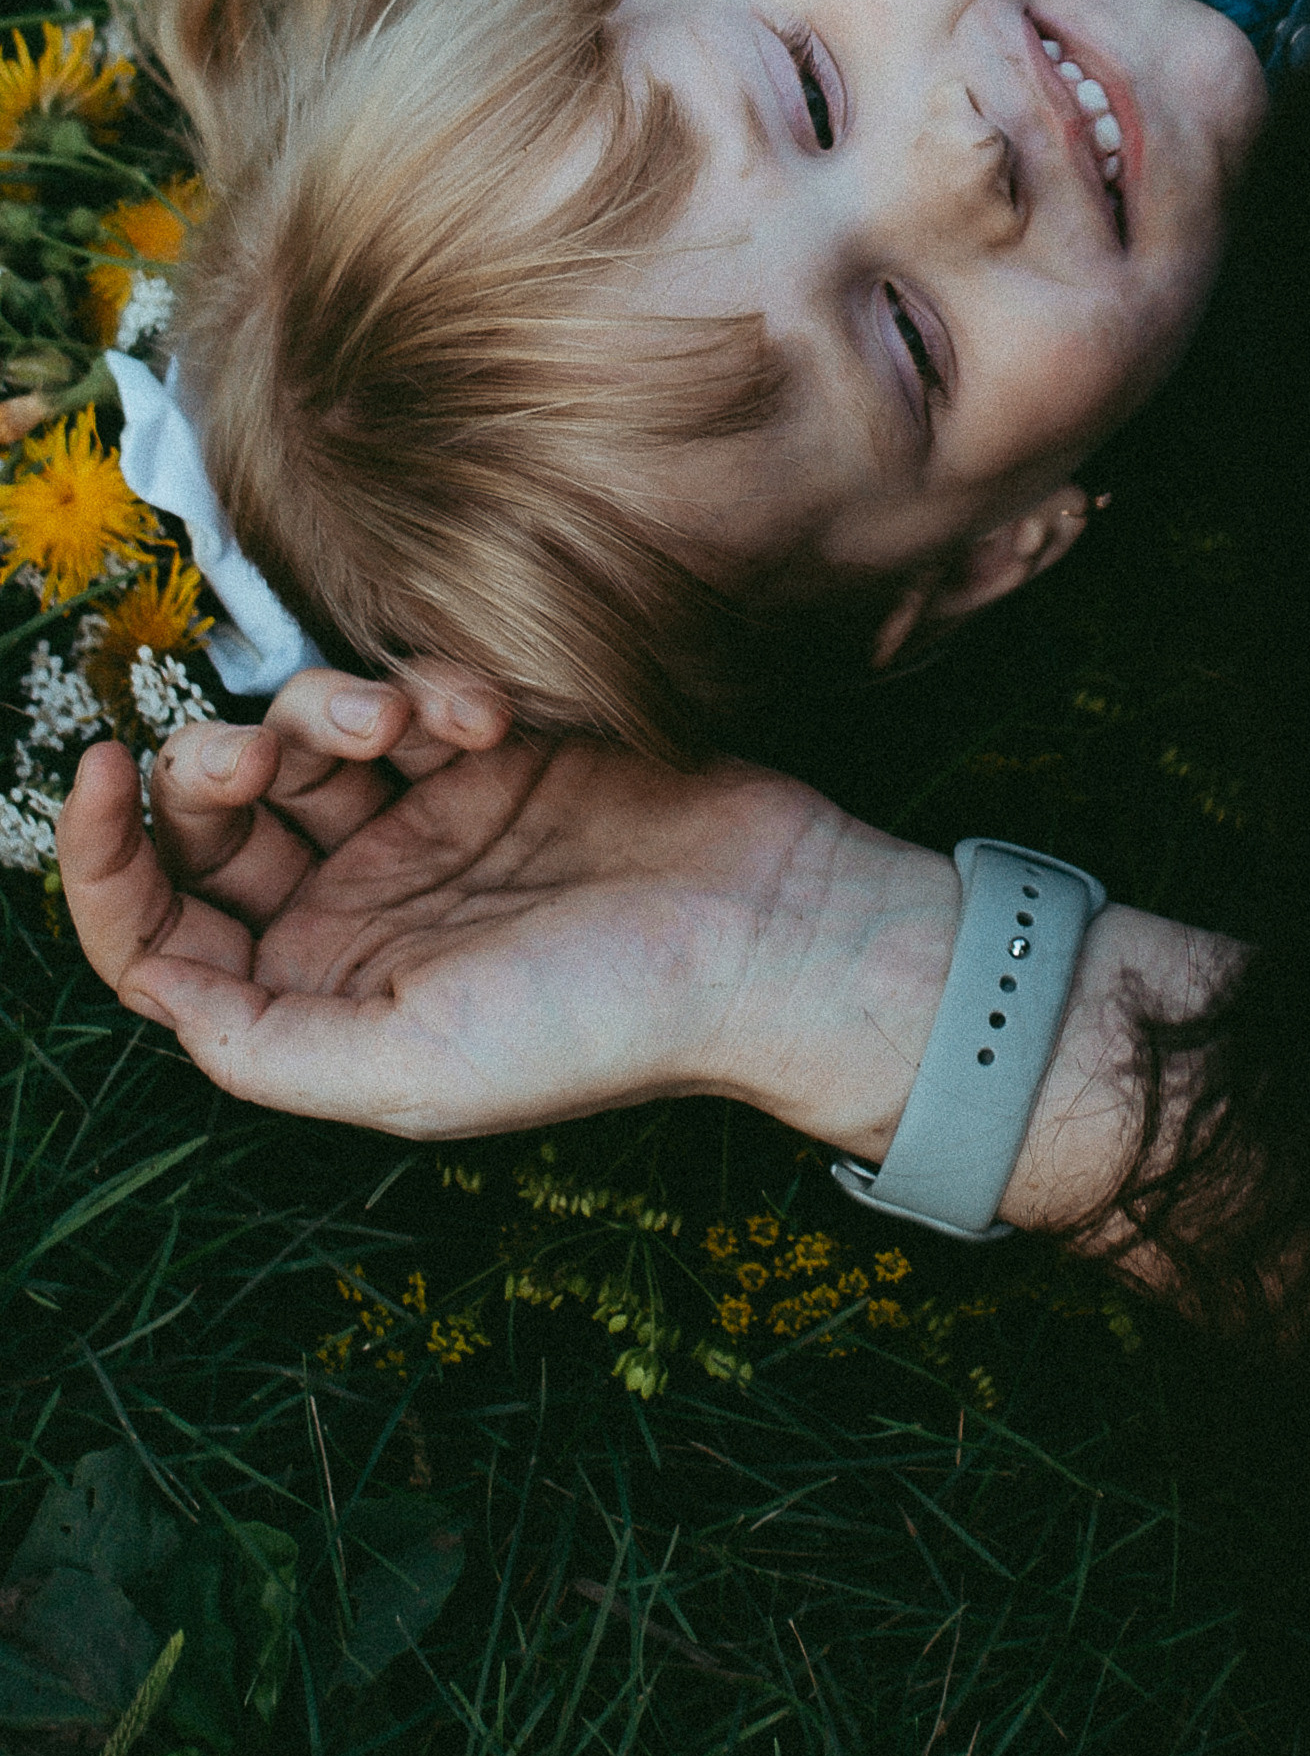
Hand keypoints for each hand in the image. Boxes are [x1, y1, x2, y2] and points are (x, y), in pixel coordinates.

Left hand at [56, 666, 956, 1146]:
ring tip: (412, 718)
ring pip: (303, 736)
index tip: (96, 771)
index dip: (101, 856)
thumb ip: (261, 1044)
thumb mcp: (409, 1071)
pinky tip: (490, 715)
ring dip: (330, 708)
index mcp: (319, 995)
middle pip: (217, 815)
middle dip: (219, 764)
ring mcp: (425, 821)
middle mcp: (357, 907)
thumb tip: (151, 982)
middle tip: (273, 752)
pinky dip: (429, 685)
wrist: (767, 931)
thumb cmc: (603, 1020)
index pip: (159, 930)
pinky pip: (410, 688)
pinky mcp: (494, 749)